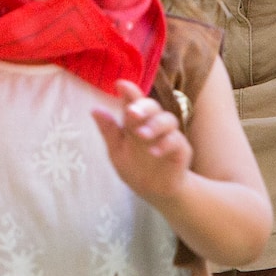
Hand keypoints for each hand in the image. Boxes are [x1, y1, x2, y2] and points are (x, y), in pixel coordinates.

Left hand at [93, 79, 191, 205]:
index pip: (133, 101)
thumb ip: (109, 131)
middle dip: (142, 106)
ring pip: (167, 119)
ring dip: (154, 125)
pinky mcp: (181, 149)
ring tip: (142, 135)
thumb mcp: (117, 151)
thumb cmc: (135, 167)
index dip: (129, 91)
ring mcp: (168, 135)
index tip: (120, 84)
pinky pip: (176, 141)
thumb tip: (94, 110)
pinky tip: (154, 151)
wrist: (155, 191)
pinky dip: (165, 144)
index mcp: (135, 122)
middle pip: (152, 106)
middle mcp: (153, 123)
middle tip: (131, 112)